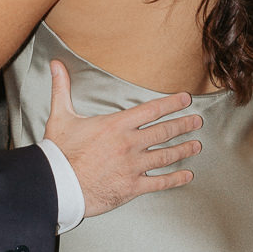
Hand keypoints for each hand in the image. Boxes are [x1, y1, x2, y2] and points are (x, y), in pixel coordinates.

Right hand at [44, 59, 199, 217]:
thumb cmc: (60, 151)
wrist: (58, 184)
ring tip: (196, 145)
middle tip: (197, 121)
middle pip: (163, 132)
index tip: (185, 99)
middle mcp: (129, 144)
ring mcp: (133, 166)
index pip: (151, 110)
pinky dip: (175, 179)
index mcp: (116, 125)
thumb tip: (56, 64)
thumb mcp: (61, 116)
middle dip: (183, 125)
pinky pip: (159, 183)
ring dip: (183, 150)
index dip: (171, 103)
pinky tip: (186, 175)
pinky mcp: (132, 187)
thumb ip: (62, 89)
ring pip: (165, 156)